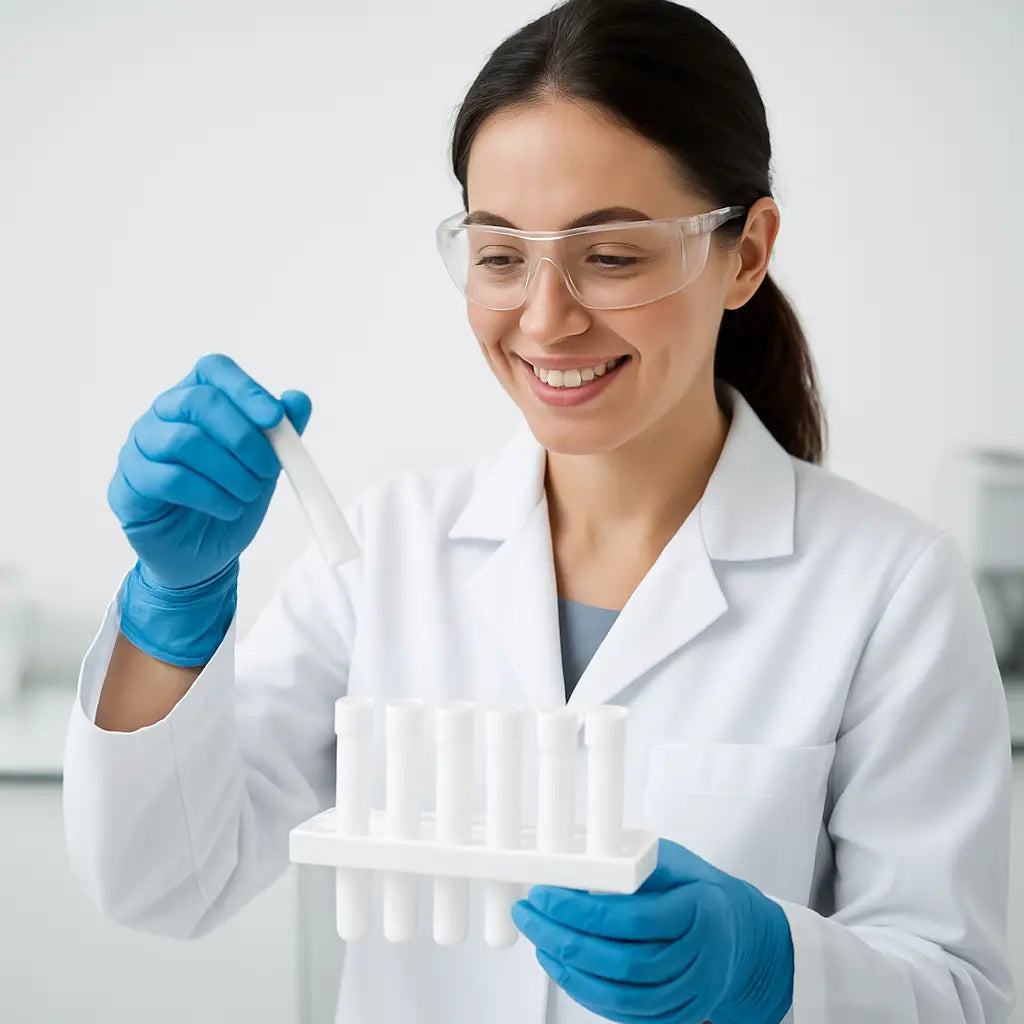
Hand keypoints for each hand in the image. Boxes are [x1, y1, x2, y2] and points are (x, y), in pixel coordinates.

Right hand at [107, 353, 310, 664]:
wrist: (205, 557)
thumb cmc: (231, 500)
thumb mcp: (265, 466)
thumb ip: (281, 433)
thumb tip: (297, 399)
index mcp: (194, 400)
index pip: (212, 370)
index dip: (245, 389)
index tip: (275, 419)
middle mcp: (160, 416)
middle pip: (198, 401)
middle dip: (243, 436)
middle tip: (268, 468)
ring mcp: (137, 449)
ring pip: (184, 441)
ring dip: (230, 470)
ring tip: (249, 493)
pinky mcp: (127, 485)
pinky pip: (169, 479)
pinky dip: (211, 495)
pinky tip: (229, 509)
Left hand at [512, 837, 793, 1023]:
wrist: (736, 931)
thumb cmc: (693, 887)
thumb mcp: (670, 860)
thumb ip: (630, 865)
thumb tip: (572, 867)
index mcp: (701, 911)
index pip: (633, 917)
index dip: (581, 910)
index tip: (545, 894)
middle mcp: (702, 959)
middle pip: (624, 962)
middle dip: (565, 940)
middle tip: (529, 915)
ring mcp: (693, 993)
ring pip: (623, 996)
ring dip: (570, 971)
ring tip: (538, 940)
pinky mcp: (679, 1015)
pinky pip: (627, 1014)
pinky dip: (587, 995)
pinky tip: (561, 968)